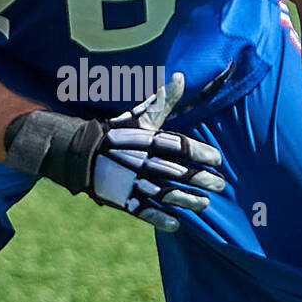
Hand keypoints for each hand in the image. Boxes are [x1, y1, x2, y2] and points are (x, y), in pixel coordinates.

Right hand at [3, 73, 224, 230]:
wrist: (81, 153)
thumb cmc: (118, 134)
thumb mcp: (140, 117)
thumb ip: (163, 100)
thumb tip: (180, 76)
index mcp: (148, 141)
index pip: (179, 146)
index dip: (200, 152)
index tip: (217, 159)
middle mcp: (143, 162)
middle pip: (178, 173)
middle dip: (202, 179)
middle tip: (220, 185)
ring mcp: (132, 182)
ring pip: (166, 194)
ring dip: (188, 201)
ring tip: (205, 205)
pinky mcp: (123, 199)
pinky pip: (144, 212)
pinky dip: (159, 220)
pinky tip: (176, 225)